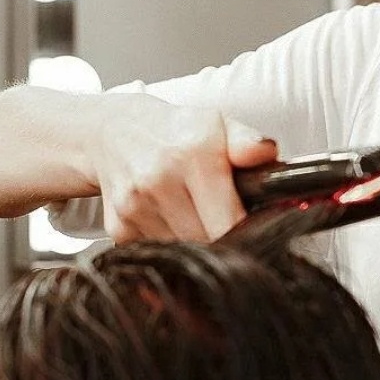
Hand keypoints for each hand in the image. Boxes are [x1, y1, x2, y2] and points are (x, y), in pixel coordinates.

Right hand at [93, 98, 277, 242]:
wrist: (114, 131)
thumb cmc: (176, 133)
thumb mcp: (217, 125)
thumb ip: (247, 141)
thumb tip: (265, 154)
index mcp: (192, 154)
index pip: (228, 223)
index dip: (247, 234)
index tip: (255, 232)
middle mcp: (158, 180)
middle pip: (207, 244)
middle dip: (223, 240)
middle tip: (226, 221)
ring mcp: (134, 207)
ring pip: (183, 254)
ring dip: (195, 244)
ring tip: (196, 216)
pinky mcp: (118, 227)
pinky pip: (158, 254)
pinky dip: (168, 246)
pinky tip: (170, 221)